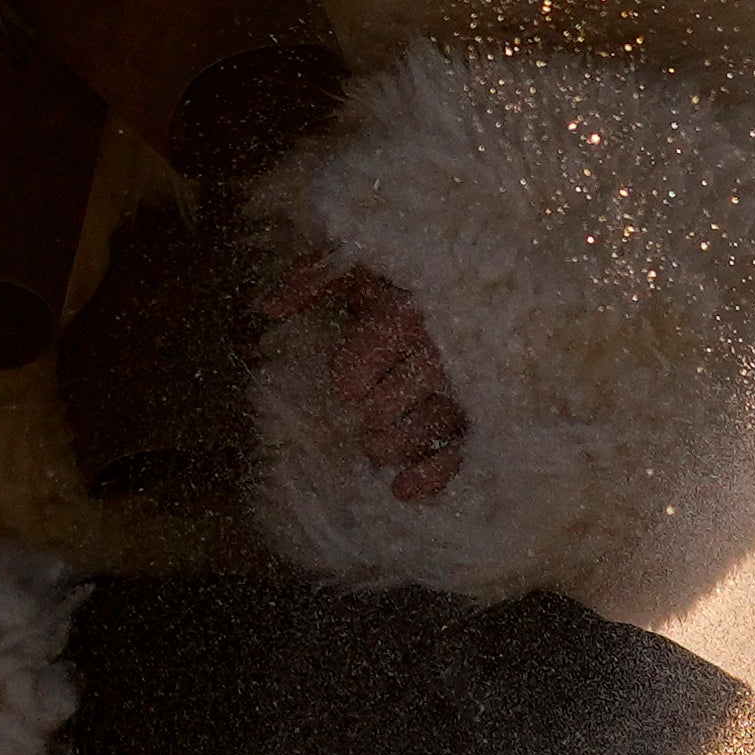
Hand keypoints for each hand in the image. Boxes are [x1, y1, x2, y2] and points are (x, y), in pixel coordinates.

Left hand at [262, 255, 466, 502]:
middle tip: (369, 409)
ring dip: (388, 446)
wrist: (485, 278)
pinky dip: (430, 476)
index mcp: (407, 315)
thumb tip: (269, 310)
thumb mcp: (360, 264)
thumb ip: (312, 279)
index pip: (358, 368)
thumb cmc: (407, 276)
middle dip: (367, 414)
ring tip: (377, 442)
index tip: (350, 377)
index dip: (349, 376)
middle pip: (380, 410)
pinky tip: (401, 490)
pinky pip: (457, 453)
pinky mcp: (483, 416)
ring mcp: (463, 388)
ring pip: (417, 434)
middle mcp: (438, 354)